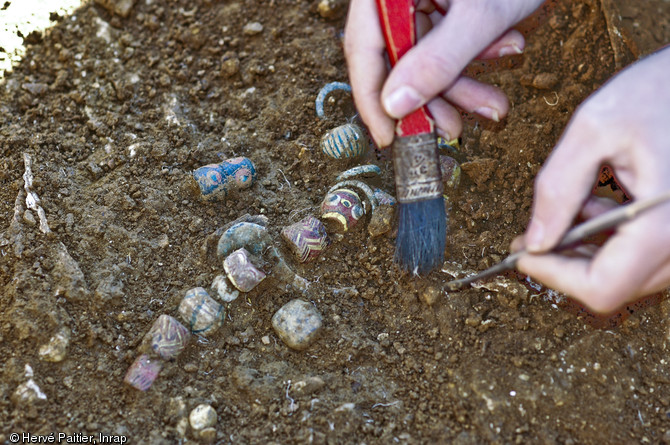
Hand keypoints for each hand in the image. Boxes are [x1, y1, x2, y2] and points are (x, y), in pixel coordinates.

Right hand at [344, 0, 543, 145]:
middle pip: (396, 56)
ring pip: (425, 55)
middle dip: (432, 96)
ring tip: (492, 103)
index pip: (363, 47)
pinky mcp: (443, 0)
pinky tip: (505, 50)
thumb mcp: (480, 14)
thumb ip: (437, 60)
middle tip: (450, 127)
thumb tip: (396, 105)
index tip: (387, 136)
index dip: (372, 98)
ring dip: (460, 84)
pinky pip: (446, 41)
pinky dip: (473, 56)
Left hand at [515, 47, 669, 313]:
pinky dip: (614, 240)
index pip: (602, 287)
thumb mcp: (596, 128)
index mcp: (664, 224)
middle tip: (529, 239)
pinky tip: (594, 205)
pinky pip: (649, 253)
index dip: (554, 276)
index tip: (522, 255)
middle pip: (616, 286)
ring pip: (632, 274)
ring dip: (588, 252)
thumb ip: (559, 187)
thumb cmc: (667, 87)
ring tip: (564, 214)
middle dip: (565, 265)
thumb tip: (535, 239)